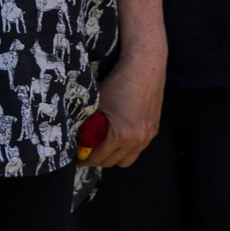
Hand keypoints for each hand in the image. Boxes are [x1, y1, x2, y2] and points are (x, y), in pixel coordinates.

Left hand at [85, 50, 163, 167]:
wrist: (145, 68)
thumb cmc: (119, 83)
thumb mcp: (96, 103)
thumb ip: (87, 124)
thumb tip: (75, 137)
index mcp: (121, 135)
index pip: (98, 158)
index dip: (84, 160)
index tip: (76, 159)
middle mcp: (136, 140)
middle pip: (111, 162)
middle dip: (97, 160)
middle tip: (86, 152)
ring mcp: (147, 136)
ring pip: (127, 160)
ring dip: (113, 157)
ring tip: (103, 148)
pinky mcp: (154, 130)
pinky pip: (138, 149)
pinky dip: (127, 148)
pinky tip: (119, 138)